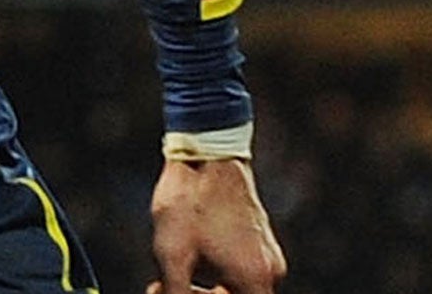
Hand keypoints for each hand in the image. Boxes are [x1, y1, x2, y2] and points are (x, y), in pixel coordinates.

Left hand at [145, 157, 285, 293]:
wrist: (207, 151)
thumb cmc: (189, 202)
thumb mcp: (173, 255)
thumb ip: (177, 292)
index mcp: (255, 281)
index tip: (171, 289)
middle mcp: (271, 272)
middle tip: (160, 284)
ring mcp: (269, 254)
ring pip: (236, 286)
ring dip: (204, 285)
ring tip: (171, 265)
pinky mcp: (261, 239)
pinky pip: (240, 268)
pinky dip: (215, 268)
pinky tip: (189, 251)